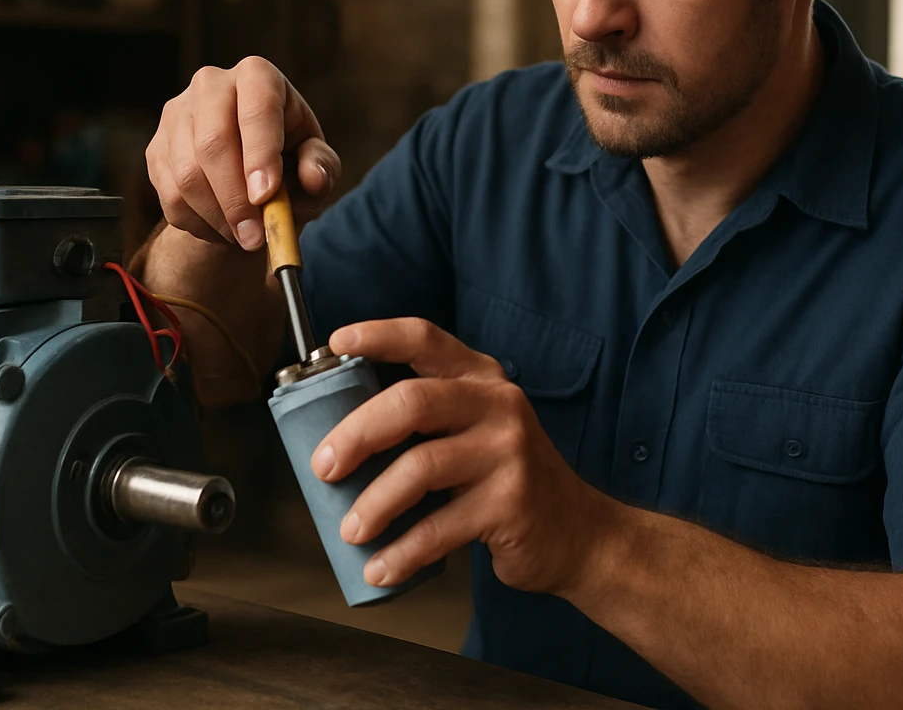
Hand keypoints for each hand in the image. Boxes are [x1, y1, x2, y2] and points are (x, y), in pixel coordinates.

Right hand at [146, 56, 340, 249]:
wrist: (247, 173)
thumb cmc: (289, 160)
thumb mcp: (315, 162)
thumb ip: (321, 168)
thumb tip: (314, 178)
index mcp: (258, 76)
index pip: (257, 107)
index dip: (260, 153)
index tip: (266, 196)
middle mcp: (211, 85)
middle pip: (213, 142)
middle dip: (235, 199)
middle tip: (255, 238)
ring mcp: (176, 115)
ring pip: (188, 175)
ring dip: (218, 218)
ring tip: (245, 237)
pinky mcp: (156, 148)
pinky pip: (170, 196)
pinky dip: (198, 224)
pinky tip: (222, 229)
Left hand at [312, 318, 613, 593]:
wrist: (578, 533)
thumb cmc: (506, 479)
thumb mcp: (475, 430)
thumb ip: (425, 420)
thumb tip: (335, 438)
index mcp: (480, 378)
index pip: (426, 339)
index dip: (378, 335)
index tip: (337, 343)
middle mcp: (498, 404)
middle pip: (411, 402)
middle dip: (356, 435)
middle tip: (323, 468)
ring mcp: (509, 452)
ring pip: (420, 467)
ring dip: (374, 504)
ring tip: (351, 531)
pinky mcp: (511, 503)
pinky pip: (440, 528)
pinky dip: (402, 552)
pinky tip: (381, 567)